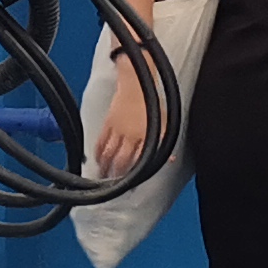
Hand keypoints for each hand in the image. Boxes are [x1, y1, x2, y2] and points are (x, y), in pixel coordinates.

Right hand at [90, 61, 156, 178]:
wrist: (136, 81)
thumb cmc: (152, 100)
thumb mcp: (165, 121)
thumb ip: (165, 141)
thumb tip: (170, 159)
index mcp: (145, 135)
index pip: (139, 160)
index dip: (135, 174)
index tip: (132, 184)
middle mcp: (130, 134)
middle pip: (121, 160)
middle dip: (116, 175)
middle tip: (112, 185)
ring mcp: (117, 129)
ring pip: (109, 152)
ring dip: (104, 166)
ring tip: (101, 176)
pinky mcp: (108, 123)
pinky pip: (101, 141)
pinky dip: (98, 151)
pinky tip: (96, 158)